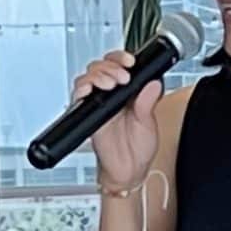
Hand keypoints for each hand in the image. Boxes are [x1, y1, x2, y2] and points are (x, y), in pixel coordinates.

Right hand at [72, 48, 161, 193]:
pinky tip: (90, 90)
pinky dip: (81, 89)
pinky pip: (78, 96)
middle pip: (102, 66)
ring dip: (98, 74)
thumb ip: (148, 102)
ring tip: (110, 84)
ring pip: (89, 76)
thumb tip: (153, 82)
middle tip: (122, 77)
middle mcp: (112, 95)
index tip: (130, 61)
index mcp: (129, 92)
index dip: (122, 58)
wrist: (127, 172)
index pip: (121, 65)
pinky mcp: (87, 114)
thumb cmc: (138, 149)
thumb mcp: (148, 123)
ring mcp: (98, 103)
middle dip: (111, 65)